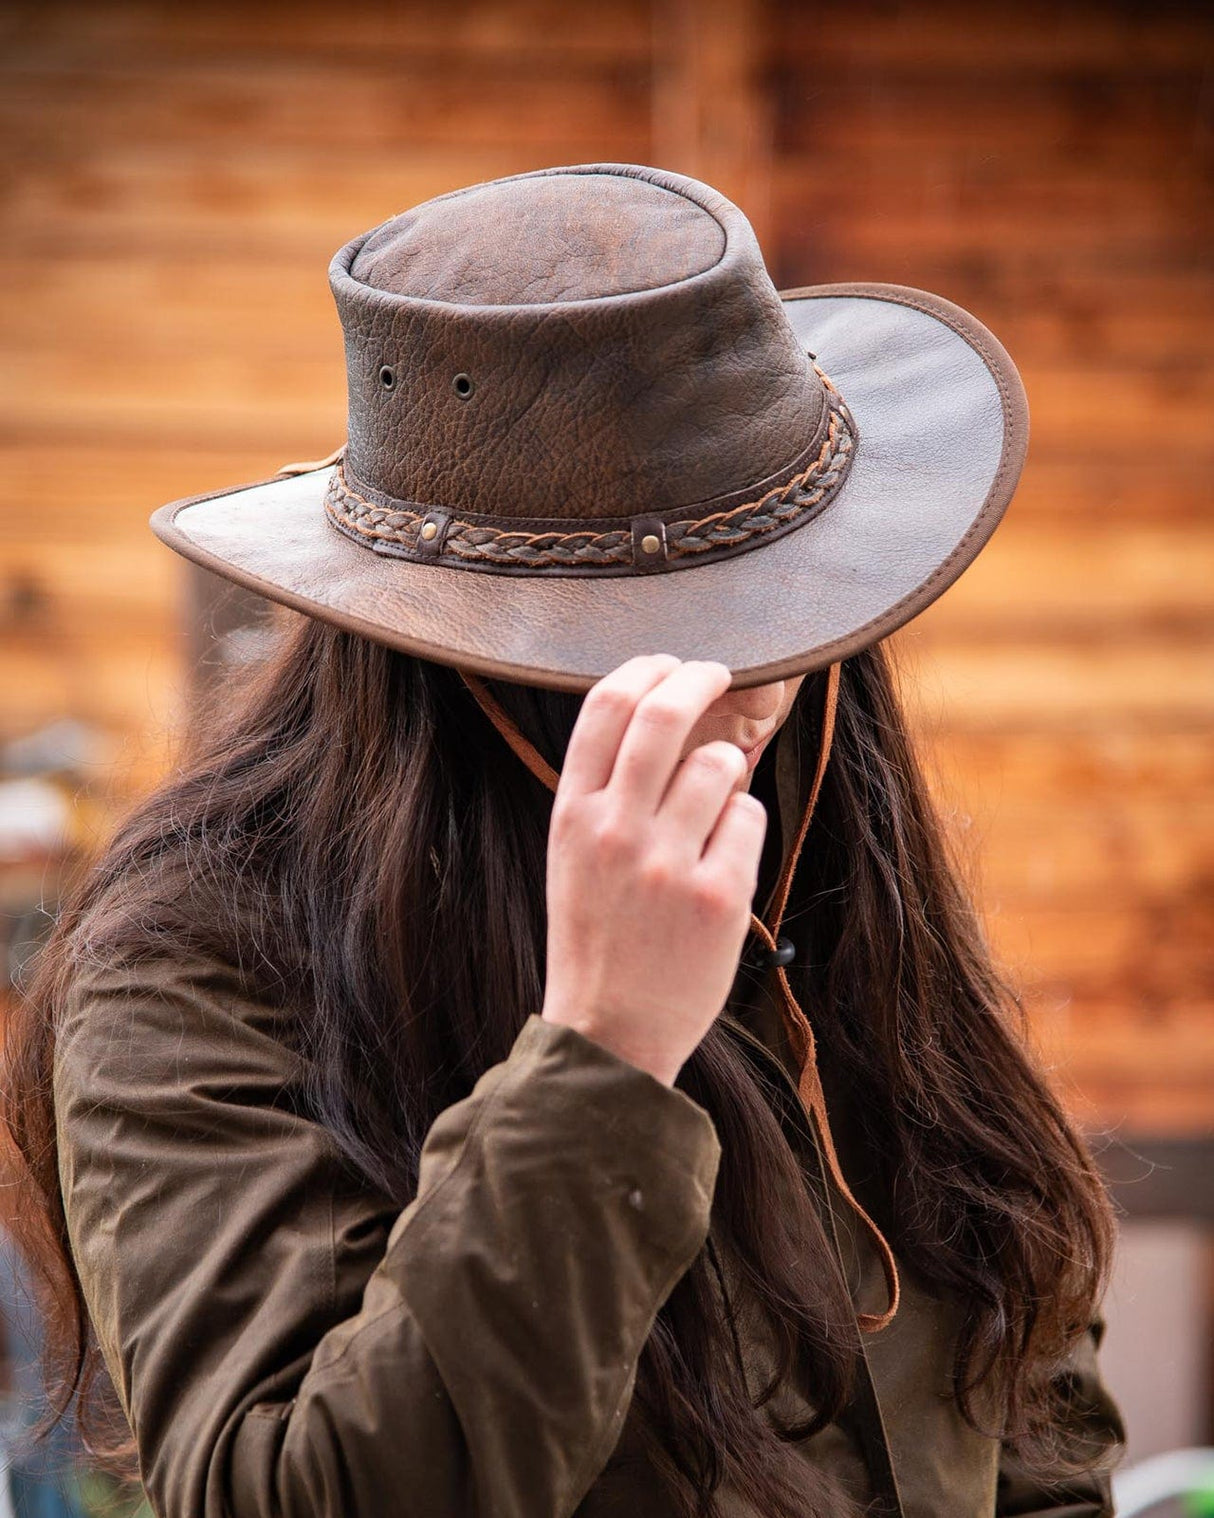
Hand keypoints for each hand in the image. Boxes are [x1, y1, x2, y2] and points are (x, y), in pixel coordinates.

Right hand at [540, 655, 767, 1085]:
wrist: (610, 1033)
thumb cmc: (596, 936)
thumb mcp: (573, 856)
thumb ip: (605, 791)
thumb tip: (662, 713)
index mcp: (572, 815)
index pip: (605, 707)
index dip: (645, 668)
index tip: (670, 662)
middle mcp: (614, 831)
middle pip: (665, 713)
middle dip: (701, 677)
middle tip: (720, 672)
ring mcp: (667, 864)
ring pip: (720, 764)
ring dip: (727, 770)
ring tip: (714, 807)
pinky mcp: (718, 896)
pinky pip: (748, 818)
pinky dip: (742, 826)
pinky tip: (721, 860)